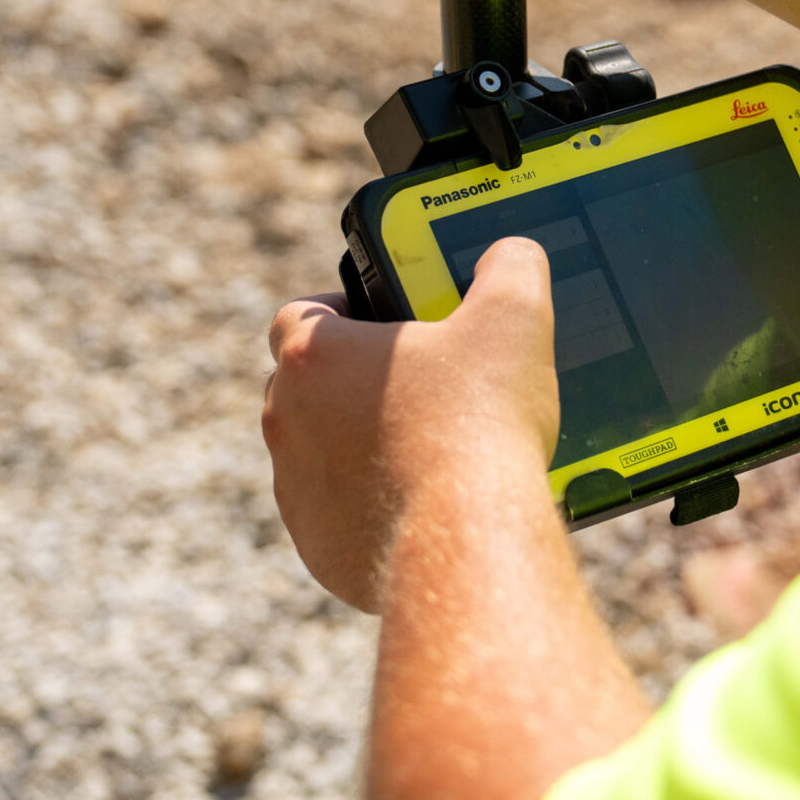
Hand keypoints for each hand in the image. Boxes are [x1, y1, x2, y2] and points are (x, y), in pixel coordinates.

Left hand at [262, 239, 560, 612]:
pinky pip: (337, 515)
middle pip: (310, 385)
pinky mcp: (318, 546)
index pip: (302, 313)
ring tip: (430, 448)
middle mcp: (286, 422)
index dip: (346, 309)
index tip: (390, 322)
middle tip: (423, 385)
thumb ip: (510, 268)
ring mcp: (296, 490)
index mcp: (314, 357)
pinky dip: (371, 507)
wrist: (470, 542)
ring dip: (361, 446)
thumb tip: (510, 253)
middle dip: (357, 383)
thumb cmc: (479, 427)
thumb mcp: (513, 318)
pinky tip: (425, 503)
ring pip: (320, 453)